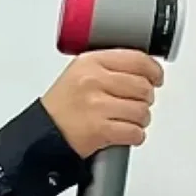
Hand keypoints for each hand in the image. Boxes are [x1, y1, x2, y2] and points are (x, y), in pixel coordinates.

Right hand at [41, 49, 163, 158]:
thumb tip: (142, 71)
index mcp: (89, 63)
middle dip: (144, 99)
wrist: (39, 135)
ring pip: (141, 111)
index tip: (155, 78)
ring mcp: (96, 105)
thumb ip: (107, 67)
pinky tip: (125, 134)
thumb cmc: (59, 109)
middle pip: (142, 86)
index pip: (136, 59)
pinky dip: (134, 136)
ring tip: (127, 121)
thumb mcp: (77, 75)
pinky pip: (134, 132)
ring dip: (140, 120)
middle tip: (135, 104)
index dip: (153, 70)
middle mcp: (93, 81)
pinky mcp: (99, 129)